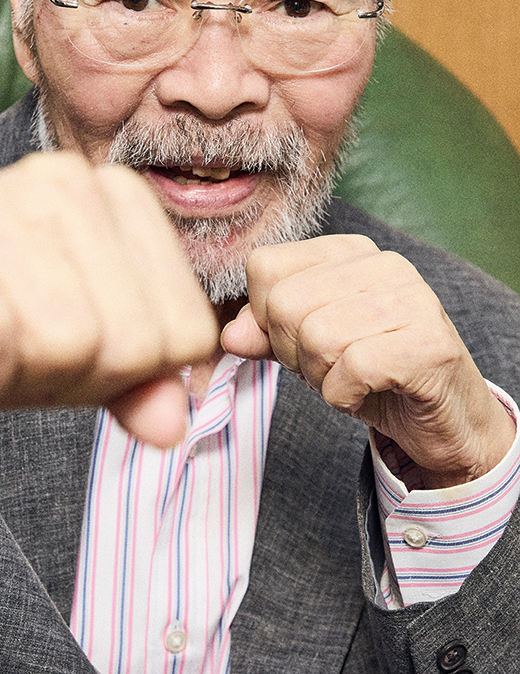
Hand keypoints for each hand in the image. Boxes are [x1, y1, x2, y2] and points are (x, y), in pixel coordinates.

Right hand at [0, 153, 218, 513]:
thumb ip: (141, 385)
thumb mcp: (85, 366)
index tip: (69, 349)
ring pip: (65, 338)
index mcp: (118, 197)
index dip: (129, 374)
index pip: (185, 332)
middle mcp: (60, 178)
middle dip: (73, 377)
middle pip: (128, 340)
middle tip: (15, 351)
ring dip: (17, 375)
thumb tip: (172, 425)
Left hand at [221, 235, 515, 488]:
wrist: (443, 421)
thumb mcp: (307, 350)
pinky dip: (345, 396)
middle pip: (284, 303)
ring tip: (351, 380)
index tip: (299, 341)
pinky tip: (368, 393)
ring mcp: (412, 299)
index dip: (265, 317)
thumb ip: (266, 335)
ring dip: (321, 377)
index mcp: (348, 252)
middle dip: (292, 353)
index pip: (265, 266)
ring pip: (316, 337)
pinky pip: (351, 369)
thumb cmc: (373, 376)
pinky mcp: (428, 344)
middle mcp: (383, 263)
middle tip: (328, 368)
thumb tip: (229, 334)